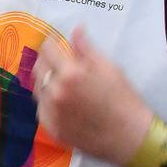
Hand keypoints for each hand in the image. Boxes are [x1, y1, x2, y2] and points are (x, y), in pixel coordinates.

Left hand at [33, 27, 153, 166]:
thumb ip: (87, 48)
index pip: (48, 49)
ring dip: (45, 80)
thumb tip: (75, 29)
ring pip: (37, 88)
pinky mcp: (50, 127)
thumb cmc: (123, 99)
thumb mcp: (109, 68)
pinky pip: (40, 107)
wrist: (129, 137)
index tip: (56, 42)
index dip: (51, 42)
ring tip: (60, 80)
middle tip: (57, 60)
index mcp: (70, 73)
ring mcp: (50, 112)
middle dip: (46, 60)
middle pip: (38, 67)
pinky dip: (47, 100)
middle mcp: (55, 92)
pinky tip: (61, 100)